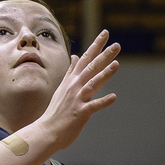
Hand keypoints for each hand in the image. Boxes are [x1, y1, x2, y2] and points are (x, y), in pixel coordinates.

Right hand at [35, 31, 120, 152]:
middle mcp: (74, 87)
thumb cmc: (56, 112)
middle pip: (91, 68)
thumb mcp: (63, 87)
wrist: (46, 132)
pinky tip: (113, 97)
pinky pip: (93, 106)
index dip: (96, 45)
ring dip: (105, 74)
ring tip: (117, 64)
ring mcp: (77, 99)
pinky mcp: (80, 113)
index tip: (105, 33)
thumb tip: (76, 56)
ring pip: (93, 83)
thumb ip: (71, 72)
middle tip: (117, 45)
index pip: (86, 59)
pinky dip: (103, 101)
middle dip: (104, 55)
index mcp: (72, 80)